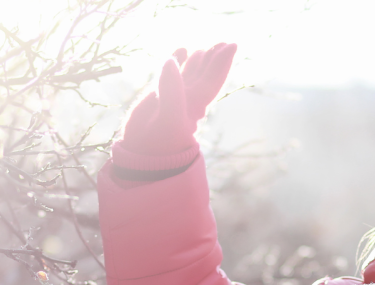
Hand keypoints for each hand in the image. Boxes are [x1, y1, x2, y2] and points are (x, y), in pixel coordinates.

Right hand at [118, 42, 237, 156]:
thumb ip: (171, 90)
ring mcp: (174, 94)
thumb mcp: (168, 118)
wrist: (141, 152)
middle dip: (215, 58)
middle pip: (206, 73)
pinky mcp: (159, 94)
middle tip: (224, 43)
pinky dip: (177, 60)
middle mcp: (188, 97)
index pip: (213, 79)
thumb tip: (172, 60)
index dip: (223, 62)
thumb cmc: (159, 140)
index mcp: (195, 103)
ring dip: (200, 60)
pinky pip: (171, 73)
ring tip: (207, 48)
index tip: (233, 45)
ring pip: (191, 73)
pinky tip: (182, 50)